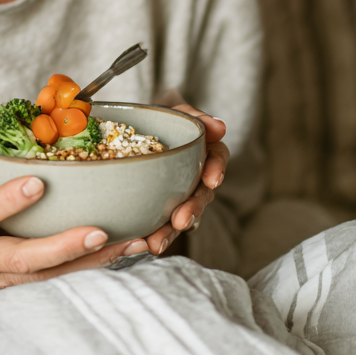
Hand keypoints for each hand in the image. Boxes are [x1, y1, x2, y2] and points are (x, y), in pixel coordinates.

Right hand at [0, 105, 141, 293]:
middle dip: (61, 247)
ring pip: (40, 276)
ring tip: (126, 244)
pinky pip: (44, 278)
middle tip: (98, 230)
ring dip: (84, 263)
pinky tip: (111, 254)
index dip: (7, 200)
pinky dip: (78, 268)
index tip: (37, 182)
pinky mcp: (0, 286)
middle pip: (19, 260)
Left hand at [138, 101, 227, 255]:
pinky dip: (155, 234)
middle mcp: (195, 175)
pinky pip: (161, 223)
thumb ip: (196, 117)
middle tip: (181, 220)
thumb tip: (219, 127)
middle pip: (200, 195)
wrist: (137, 125)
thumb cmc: (160, 117)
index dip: (216, 169)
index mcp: (203, 151)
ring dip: (171, 231)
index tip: (212, 180)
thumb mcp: (175, 110)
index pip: (217, 159)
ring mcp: (180, 193)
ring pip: (182, 215)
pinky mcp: (161, 205)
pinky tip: (144, 243)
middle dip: (192, 210)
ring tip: (156, 243)